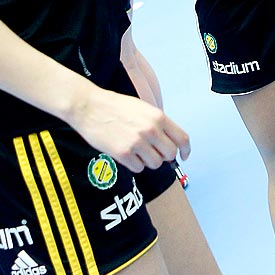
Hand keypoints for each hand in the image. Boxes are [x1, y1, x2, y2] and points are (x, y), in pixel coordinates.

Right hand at [68, 85, 189, 171]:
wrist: (89, 107)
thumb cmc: (115, 106)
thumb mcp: (143, 108)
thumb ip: (157, 123)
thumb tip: (169, 142)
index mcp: (158, 117)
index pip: (182, 138)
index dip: (185, 150)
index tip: (184, 156)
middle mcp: (150, 130)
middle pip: (170, 154)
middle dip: (164, 156)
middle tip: (153, 152)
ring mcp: (137, 143)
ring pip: (155, 164)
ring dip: (148, 160)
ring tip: (136, 150)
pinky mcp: (123, 154)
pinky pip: (138, 168)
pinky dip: (134, 164)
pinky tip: (126, 153)